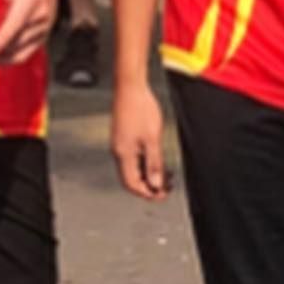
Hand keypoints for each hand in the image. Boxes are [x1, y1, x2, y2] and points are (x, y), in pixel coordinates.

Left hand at [0, 0, 59, 64]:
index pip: (15, 23)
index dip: (1, 39)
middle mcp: (41, 14)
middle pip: (17, 39)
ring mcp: (45, 26)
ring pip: (21, 48)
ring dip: (4, 55)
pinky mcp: (45, 35)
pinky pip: (27, 53)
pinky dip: (12, 58)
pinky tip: (0, 58)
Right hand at [111, 79, 170, 199]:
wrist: (130, 87)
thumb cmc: (140, 108)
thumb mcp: (152, 138)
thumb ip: (154, 163)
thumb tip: (156, 183)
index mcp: (123, 154)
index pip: (132, 184)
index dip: (147, 193)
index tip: (162, 195)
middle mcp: (119, 151)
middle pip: (131, 179)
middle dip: (148, 186)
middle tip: (165, 188)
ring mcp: (120, 144)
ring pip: (132, 169)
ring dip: (147, 175)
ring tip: (164, 175)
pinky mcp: (123, 137)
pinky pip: (132, 158)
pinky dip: (144, 164)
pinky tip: (155, 161)